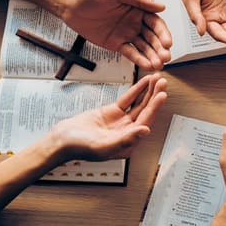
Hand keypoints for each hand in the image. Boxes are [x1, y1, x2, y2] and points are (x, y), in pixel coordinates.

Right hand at [49, 73, 167, 161]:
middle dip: (155, 96)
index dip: (155, 108)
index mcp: (129, 143)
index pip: (146, 122)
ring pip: (139, 104)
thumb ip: (125, 139)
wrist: (61, 140)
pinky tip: (145, 81)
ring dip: (149, 91)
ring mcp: (122, 121)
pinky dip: (136, 90)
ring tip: (158, 78)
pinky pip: (128, 99)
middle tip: (163, 82)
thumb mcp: (103, 145)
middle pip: (146, 111)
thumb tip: (146, 130)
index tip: (162, 95)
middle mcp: (129, 132)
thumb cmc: (79, 147)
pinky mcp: (113, 112)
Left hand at [58, 0, 172, 70]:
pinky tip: (147, 65)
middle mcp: (135, 23)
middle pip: (153, 38)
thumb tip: (161, 7)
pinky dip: (140, 60)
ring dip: (153, 56)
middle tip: (166, 57)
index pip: (156, 23)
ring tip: (159, 65)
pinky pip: (131, 53)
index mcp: (138, 9)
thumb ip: (140, 0)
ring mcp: (127, 34)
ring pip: (144, 48)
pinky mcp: (117, 44)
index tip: (168, 42)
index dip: (163, 34)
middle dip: (161, 48)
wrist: (71, 6)